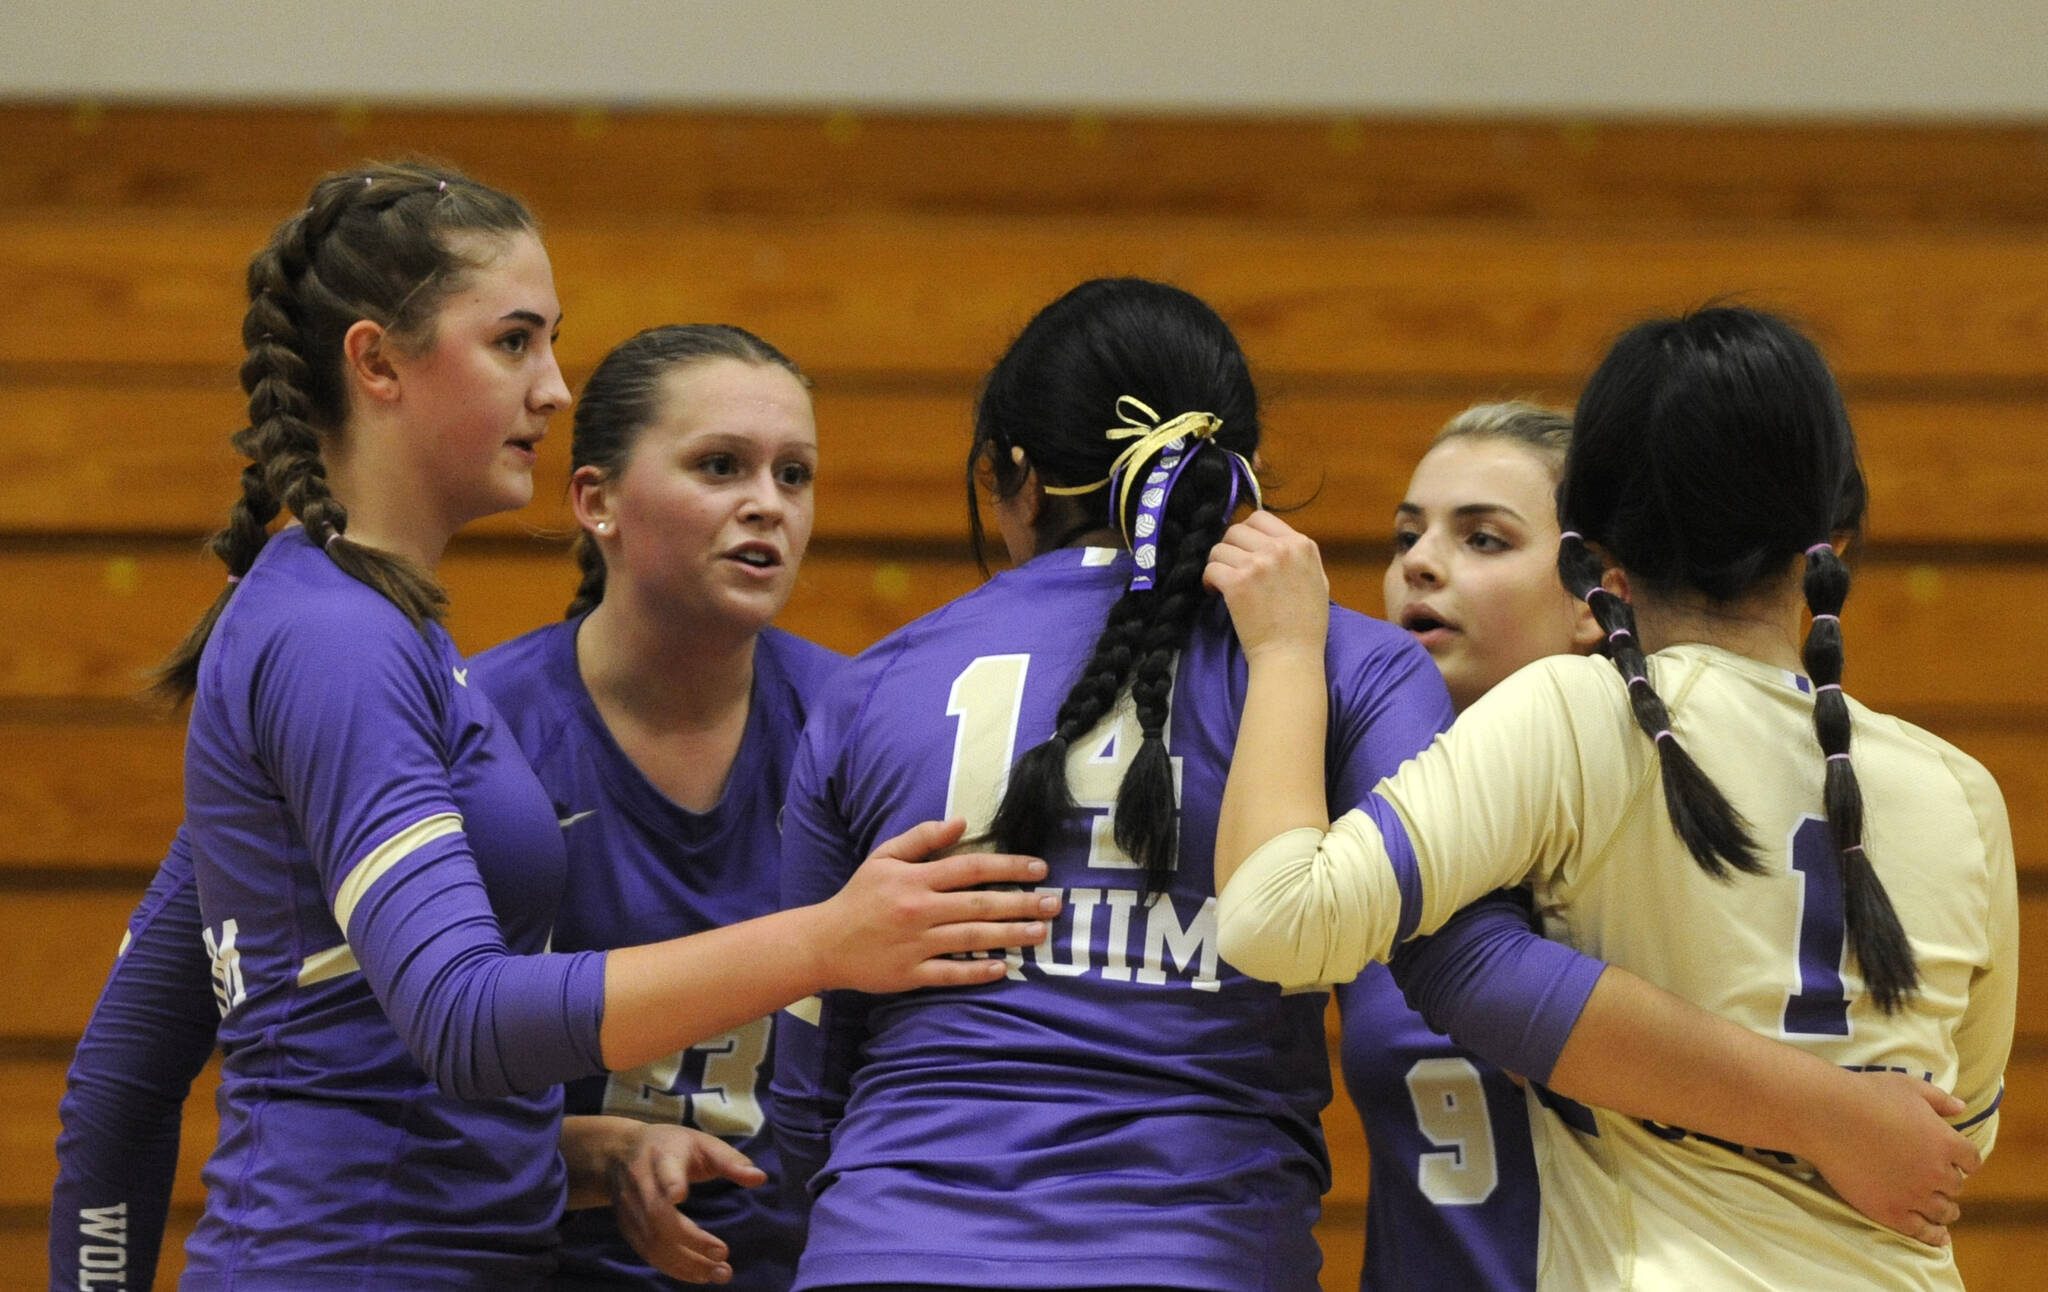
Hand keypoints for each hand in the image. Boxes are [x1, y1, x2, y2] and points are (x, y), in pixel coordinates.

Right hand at [607, 1123, 767, 1284]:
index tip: (679, 1195)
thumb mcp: (701, 1143)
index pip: (664, 1169)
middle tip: (723, 1253)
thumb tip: (760, 1178)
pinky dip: (674, 1268)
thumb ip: (730, 1161)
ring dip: (686, 1261)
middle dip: (690, 1238)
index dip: (669, 1182)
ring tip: (720, 1272)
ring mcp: (630, 1208)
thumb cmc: (670, 1146)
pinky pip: (649, 1253)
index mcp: (662, 1156)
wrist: (617, 1154)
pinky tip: (699, 1275)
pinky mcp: (628, 1228)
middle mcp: (641, 1183)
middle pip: (658, 1214)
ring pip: (653, 1240)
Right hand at [814, 817, 1055, 992]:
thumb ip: (922, 837)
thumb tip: (962, 821)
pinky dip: (977, 971)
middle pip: (979, 905)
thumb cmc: (859, 897)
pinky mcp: (911, 974)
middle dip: (1021, 903)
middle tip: (1053, 904)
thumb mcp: (884, 857)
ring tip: (1040, 933)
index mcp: (915, 879)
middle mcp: (919, 910)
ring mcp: (916, 944)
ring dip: (1010, 936)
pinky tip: (1003, 967)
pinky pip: (951, 973)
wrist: (824, 942)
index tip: (1039, 869)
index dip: (1008, 867)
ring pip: (972, 939)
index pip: (970, 868)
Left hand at [1205, 511, 1328, 663]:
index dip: (1247, 533)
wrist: (1291, 654)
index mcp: (1301, 545)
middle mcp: (1279, 549)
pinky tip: (1216, 592)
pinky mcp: (1237, 583)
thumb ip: (1299, 557)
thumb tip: (1278, 542)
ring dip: (1218, 564)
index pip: (1261, 517)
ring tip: (1223, 582)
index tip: (1244, 549)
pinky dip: (1208, 580)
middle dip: (1230, 547)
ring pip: (1219, 548)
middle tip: (1231, 566)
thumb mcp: (1317, 580)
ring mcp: (1257, 565)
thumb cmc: (1307, 625)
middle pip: (1236, 530)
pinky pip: (1210, 568)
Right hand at [1804, 1072, 1977, 1245]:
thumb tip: (1963, 1109)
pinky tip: (1939, 1237)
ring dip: (1944, 1209)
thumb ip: (1940, 1099)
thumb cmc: (1867, 1095)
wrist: (1825, 1115)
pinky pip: (1921, 1232)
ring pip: (1943, 1211)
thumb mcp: (1909, 1087)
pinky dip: (1934, 1236)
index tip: (1955, 1161)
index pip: (1971, 1160)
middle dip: (1947, 1181)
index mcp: (1946, 1141)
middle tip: (1935, 1179)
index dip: (1964, 1160)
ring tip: (1940, 1209)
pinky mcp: (1889, 1211)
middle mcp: (1936, 1172)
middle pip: (1956, 1186)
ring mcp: (1913, 1195)